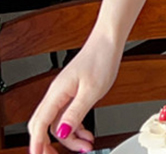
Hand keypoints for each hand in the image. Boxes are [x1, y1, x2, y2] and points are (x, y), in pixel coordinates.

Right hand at [28, 34, 121, 153]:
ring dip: (70, 138)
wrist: (109, 41)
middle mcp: (57, 94)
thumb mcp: (91, 90)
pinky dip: (76, 127)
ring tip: (85, 147)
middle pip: (44, 126)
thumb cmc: (101, 58)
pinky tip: (86, 134)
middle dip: (49, 145)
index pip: (40, 125)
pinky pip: (69, 116)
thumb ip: (76, 112)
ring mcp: (65, 93)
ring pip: (58, 123)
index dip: (38, 144)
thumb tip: (63, 132)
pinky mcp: (74, 92)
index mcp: (57, 93)